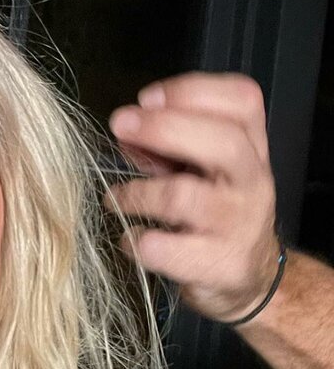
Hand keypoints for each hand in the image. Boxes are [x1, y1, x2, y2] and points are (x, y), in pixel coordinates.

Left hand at [106, 72, 280, 322]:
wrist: (248, 277)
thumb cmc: (214, 213)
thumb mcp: (198, 170)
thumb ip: (165, 146)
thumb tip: (125, 129)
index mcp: (251, 146)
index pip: (242, 100)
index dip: (192, 91)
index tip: (146, 97)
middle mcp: (253, 180)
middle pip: (223, 141)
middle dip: (164, 127)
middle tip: (120, 125)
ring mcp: (241, 224)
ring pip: (185, 197)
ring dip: (137, 193)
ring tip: (115, 199)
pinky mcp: (222, 264)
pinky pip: (170, 250)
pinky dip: (140, 242)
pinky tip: (130, 239)